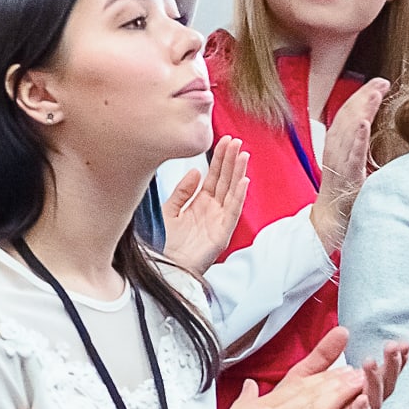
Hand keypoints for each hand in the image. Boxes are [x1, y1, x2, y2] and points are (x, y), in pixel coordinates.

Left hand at [162, 140, 247, 271]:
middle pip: (224, 180)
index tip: (224, 141)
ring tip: (243, 155)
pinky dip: (239, 196)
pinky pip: (233, 212)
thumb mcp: (169, 210)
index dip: (219, 159)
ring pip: (232, 192)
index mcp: (200, 203)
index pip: (213, 176)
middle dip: (230, 160)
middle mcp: (212, 210)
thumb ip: (182, 191)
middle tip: (236, 141)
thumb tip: (195, 172)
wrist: (165, 267)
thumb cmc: (166, 243)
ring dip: (239, 173)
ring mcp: (219, 221)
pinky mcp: (222, 233)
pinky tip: (243, 180)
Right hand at [162, 327, 374, 408]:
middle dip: (336, 384)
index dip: (320, 378)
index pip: (295, 388)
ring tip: (358, 387)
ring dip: (338, 400)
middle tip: (358, 372)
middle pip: (308, 397)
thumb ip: (244, 401)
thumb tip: (251, 387)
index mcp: (258, 408)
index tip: (338, 368)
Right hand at [307, 79, 390, 249]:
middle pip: (346, 121)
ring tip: (373, 94)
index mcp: (339, 154)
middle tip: (380, 82)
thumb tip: (380, 144)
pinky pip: (351, 158)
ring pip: (347, 133)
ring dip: (361, 111)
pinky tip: (365, 125)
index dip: (360, 101)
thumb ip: (362, 158)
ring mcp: (339, 169)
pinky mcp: (346, 182)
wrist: (327, 232)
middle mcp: (336, 157)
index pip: (348, 121)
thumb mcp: (355, 176)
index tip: (377, 85)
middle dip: (362, 99)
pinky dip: (357, 140)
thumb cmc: (343, 206)